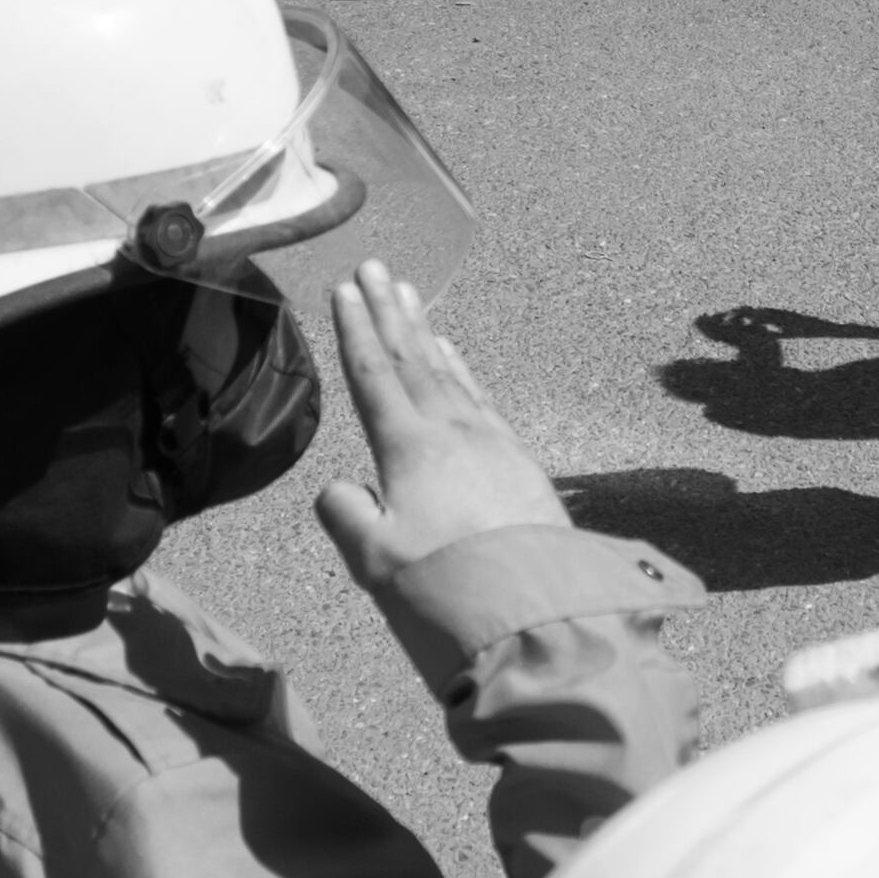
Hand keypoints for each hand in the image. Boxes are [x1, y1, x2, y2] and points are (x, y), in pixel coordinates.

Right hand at [312, 262, 565, 586]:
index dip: (355, 330)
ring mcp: (491, 443)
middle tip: (375, 266)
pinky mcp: (519, 463)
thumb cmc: (446, 588)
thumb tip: (341, 488)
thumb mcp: (374, 561)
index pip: (374, 375)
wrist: (537, 611)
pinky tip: (455, 358)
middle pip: (412, 359)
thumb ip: (346, 515)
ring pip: (448, 373)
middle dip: (390, 312)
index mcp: (410, 447)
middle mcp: (453, 431)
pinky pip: (480, 397)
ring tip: (411, 296)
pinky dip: (461, 369)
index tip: (344, 288)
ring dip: (425, 332)